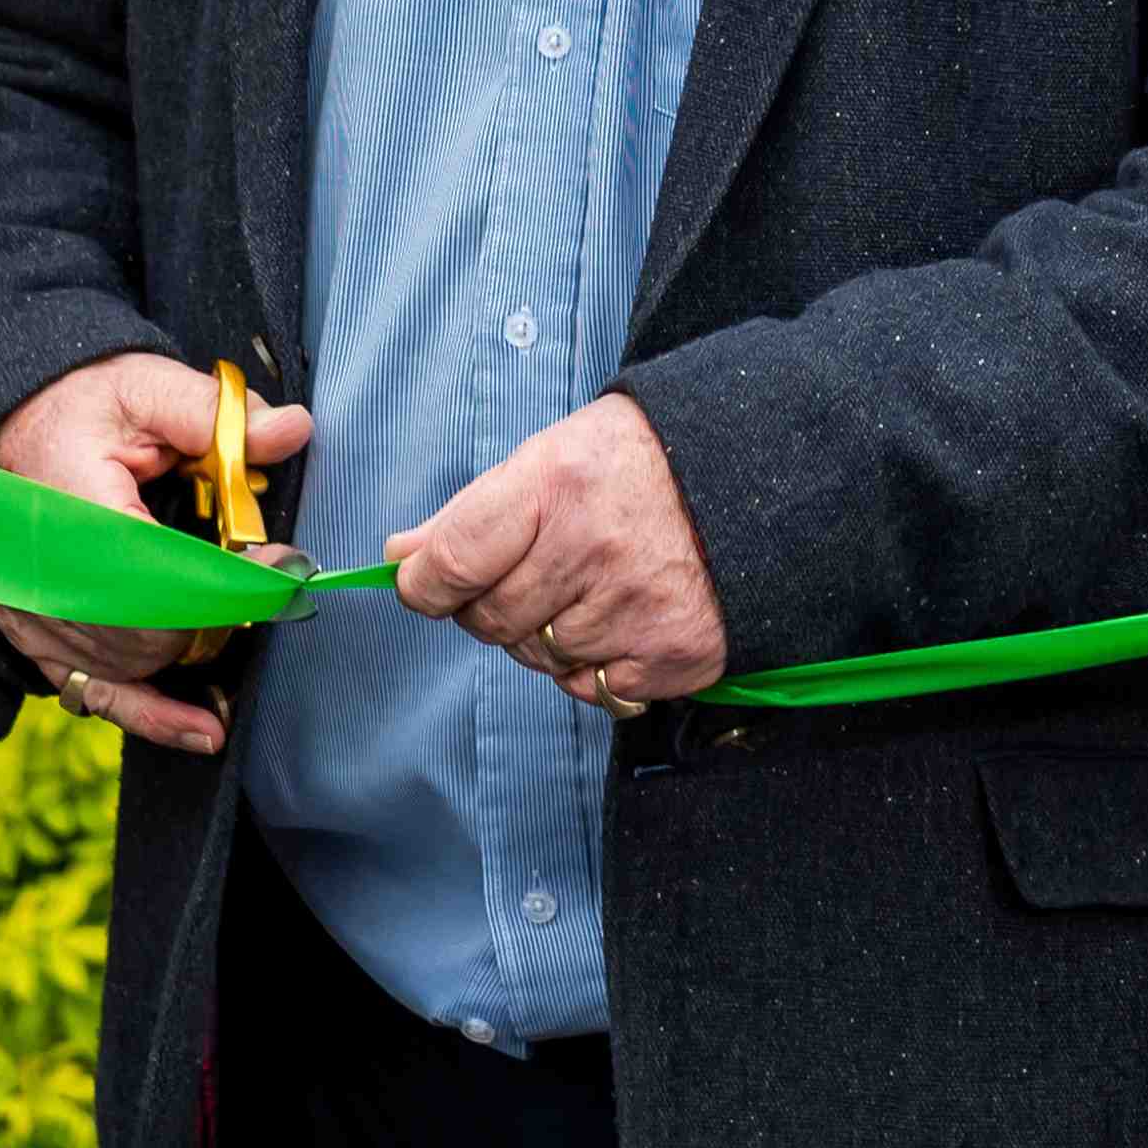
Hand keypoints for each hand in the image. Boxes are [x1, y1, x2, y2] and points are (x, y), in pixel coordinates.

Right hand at [0, 353, 311, 756]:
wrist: (11, 425)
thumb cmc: (80, 407)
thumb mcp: (145, 387)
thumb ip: (215, 414)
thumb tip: (292, 430)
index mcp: (71, 505)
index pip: (156, 571)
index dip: (226, 581)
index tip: (283, 567)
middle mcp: (44, 574)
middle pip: (150, 631)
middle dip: (221, 615)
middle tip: (272, 585)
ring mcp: (35, 616)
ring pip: (134, 666)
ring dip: (195, 651)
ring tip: (243, 621)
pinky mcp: (36, 639)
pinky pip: (96, 695)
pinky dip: (152, 714)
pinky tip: (204, 729)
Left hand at [389, 394, 726, 714]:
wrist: (747, 478)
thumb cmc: (633, 466)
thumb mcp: (549, 458)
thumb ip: (470, 514)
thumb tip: (401, 557)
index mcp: (555, 486)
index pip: (454, 561)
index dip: (424, 585)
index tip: (425, 585)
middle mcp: (592, 548)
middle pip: (491, 620)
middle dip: (491, 607)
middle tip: (529, 575)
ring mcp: (635, 606)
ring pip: (541, 659)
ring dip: (547, 636)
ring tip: (586, 588)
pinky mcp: (672, 653)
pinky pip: (594, 689)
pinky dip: (595, 667)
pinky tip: (620, 618)